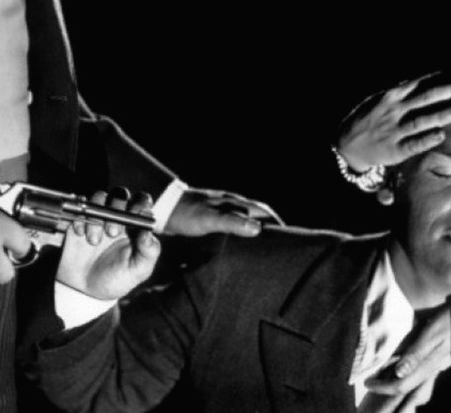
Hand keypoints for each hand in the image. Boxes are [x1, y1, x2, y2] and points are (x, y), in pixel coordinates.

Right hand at [57, 189, 160, 300]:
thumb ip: (148, 251)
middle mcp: (118, 218)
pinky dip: (81, 220)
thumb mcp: (138, 271)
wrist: (85, 291)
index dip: (140, 203)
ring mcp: (98, 218)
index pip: (142, 202)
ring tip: (94, 241)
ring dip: (97, 215)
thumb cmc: (116, 280)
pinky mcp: (80, 221)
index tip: (136, 213)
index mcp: (136, 226)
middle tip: (112, 232)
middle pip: (120, 194)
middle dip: (117, 208)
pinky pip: (80, 208)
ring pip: (100, 198)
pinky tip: (81, 236)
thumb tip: (150, 232)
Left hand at [163, 187, 279, 237]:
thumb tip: (258, 229)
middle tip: (279, 245)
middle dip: (269, 226)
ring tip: (262, 247)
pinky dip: (241, 232)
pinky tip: (239, 243)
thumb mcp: (210, 219)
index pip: (263, 211)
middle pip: (257, 213)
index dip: (276, 223)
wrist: (162, 208)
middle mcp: (230, 203)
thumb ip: (233, 223)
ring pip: (246, 218)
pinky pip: (233, 223)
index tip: (289, 238)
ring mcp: (221, 208)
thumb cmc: (186, 213)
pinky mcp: (212, 217)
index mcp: (234, 202)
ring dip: (256, 229)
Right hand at [337, 76, 450, 172]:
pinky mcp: (394, 150)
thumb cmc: (370, 118)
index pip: (421, 83)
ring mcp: (394, 130)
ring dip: (441, 115)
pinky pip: (412, 144)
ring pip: (421, 120)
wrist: (347, 144)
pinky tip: (440, 135)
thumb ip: (402, 91)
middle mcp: (394, 110)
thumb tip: (427, 80)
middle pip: (426, 98)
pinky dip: (426, 139)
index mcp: (392, 95)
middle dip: (450, 91)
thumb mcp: (380, 98)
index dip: (442, 78)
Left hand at [361, 305, 450, 412]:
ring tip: (378, 376)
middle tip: (368, 382)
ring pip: (411, 381)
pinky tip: (396, 366)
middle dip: (385, 387)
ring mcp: (436, 365)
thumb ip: (416, 354)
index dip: (383, 387)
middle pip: (405, 386)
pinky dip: (403, 372)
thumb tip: (398, 373)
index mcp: (427, 365)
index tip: (366, 382)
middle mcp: (431, 369)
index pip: (401, 385)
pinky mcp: (438, 359)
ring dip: (394, 381)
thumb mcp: (432, 334)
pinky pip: (417, 372)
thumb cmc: (449, 320)